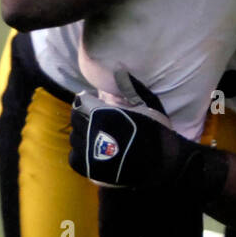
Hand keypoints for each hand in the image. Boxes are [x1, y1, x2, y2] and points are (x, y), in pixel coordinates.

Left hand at [69, 65, 227, 198]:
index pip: (80, 102)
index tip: (96, 104)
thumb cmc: (155, 131)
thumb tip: (118, 66)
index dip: (87, 102)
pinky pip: (74, 157)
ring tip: (98, 136)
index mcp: (103, 114)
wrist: (161, 164)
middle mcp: (91, 132)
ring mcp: (88, 153)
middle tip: (98, 121)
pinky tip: (94, 152)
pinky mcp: (88, 169)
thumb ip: (130, 86)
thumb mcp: (148, 104)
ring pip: (74, 138)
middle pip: (76, 119)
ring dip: (82, 135)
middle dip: (84, 117)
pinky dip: (81, 153)